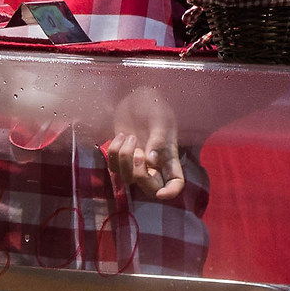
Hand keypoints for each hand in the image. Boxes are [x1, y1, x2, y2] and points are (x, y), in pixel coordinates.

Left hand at [103, 86, 183, 202]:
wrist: (137, 96)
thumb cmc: (154, 106)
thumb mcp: (160, 120)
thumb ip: (157, 140)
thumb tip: (152, 162)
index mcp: (169, 157)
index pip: (176, 183)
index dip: (171, 192)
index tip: (161, 194)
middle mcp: (155, 163)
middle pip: (149, 188)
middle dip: (140, 175)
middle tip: (137, 153)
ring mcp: (137, 160)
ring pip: (128, 178)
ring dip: (124, 158)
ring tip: (128, 136)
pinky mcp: (121, 155)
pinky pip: (113, 166)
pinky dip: (114, 152)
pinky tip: (120, 135)